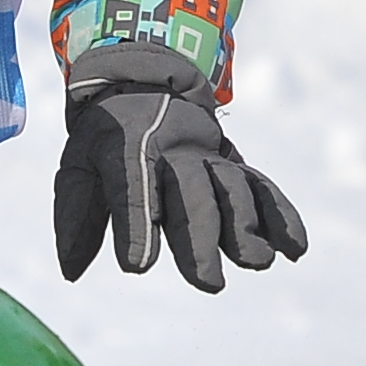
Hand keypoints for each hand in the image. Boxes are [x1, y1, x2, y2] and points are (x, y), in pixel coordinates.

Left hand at [53, 41, 307, 292]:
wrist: (146, 81)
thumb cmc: (106, 136)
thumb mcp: (79, 164)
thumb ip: (75, 216)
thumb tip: (70, 272)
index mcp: (127, 146)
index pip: (131, 187)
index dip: (134, 227)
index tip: (136, 267)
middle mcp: (175, 151)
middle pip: (191, 196)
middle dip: (200, 240)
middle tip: (208, 283)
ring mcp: (210, 156)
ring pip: (233, 190)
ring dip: (246, 228)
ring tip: (255, 263)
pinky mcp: (235, 164)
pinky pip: (261, 188)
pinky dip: (280, 216)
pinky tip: (295, 249)